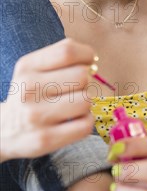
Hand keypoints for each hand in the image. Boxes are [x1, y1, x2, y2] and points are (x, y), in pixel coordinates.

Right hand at [0, 38, 95, 162]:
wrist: (2, 131)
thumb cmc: (29, 95)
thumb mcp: (33, 69)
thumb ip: (61, 58)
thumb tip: (93, 61)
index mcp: (27, 67)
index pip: (67, 51)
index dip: (87, 55)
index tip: (88, 63)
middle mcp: (29, 89)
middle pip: (82, 76)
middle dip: (85, 82)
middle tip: (75, 90)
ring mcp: (36, 116)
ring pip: (86, 100)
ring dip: (86, 103)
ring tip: (73, 107)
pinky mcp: (45, 139)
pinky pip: (85, 125)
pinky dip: (86, 122)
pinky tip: (74, 121)